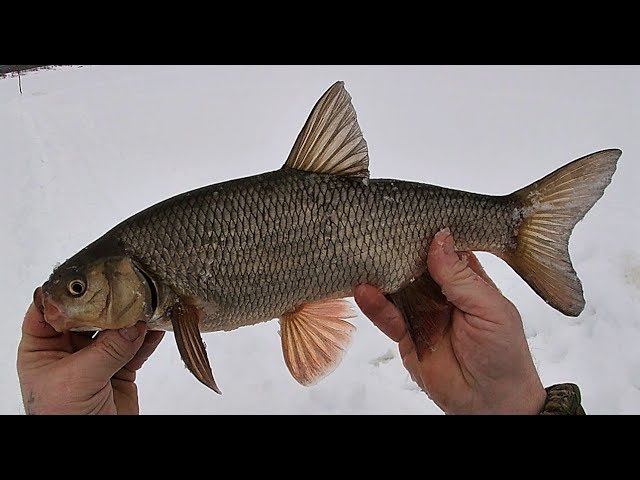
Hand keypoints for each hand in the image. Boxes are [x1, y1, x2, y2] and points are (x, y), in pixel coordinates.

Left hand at [17, 289, 163, 414]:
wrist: (90, 450)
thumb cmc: (63, 418)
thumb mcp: (79, 379)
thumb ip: (108, 349)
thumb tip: (135, 322)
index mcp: (41, 350)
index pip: (48, 311)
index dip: (65, 294)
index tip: (87, 277)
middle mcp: (66, 352)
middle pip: (87, 317)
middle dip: (107, 303)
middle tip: (127, 286)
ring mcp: (95, 361)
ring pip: (115, 331)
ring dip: (132, 319)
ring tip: (148, 302)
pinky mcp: (120, 372)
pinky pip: (136, 348)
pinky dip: (148, 337)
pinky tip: (157, 324)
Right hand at [355, 228, 545, 413]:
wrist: (491, 403)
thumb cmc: (503, 353)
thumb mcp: (490, 309)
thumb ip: (461, 277)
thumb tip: (439, 239)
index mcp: (467, 280)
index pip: (445, 249)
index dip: (430, 233)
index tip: (412, 216)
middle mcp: (442, 292)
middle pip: (415, 265)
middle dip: (399, 251)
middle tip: (380, 234)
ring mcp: (422, 312)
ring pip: (397, 288)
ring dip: (382, 275)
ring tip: (366, 260)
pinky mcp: (406, 335)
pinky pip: (387, 316)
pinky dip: (374, 304)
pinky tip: (365, 291)